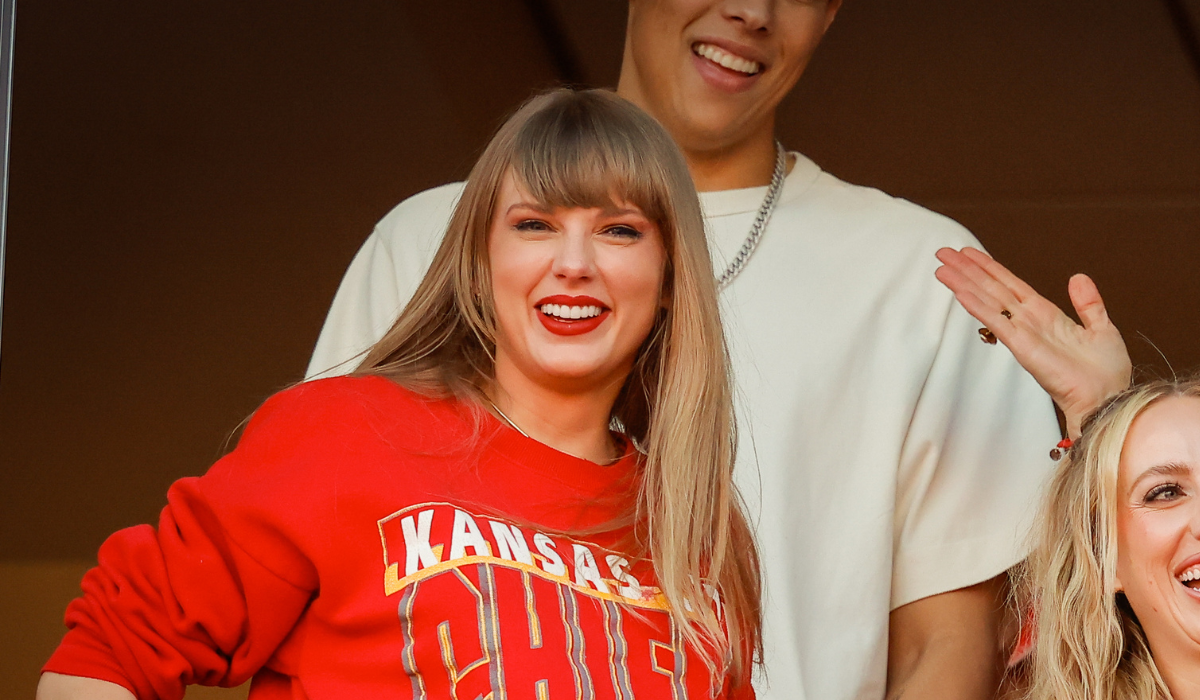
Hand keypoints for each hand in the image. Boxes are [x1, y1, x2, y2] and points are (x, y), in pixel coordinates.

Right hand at [935, 247, 1130, 437]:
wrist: (1108, 399)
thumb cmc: (1106, 374)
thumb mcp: (1101, 329)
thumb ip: (1088, 303)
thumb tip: (1078, 277)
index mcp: (1047, 315)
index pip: (1011, 285)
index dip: (990, 268)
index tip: (969, 254)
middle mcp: (1030, 322)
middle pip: (992, 289)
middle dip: (968, 270)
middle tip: (944, 253)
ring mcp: (1023, 333)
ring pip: (988, 301)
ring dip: (964, 283)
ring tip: (942, 268)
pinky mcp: (1021, 346)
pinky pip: (996, 322)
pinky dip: (978, 306)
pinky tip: (961, 292)